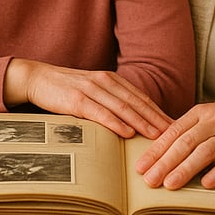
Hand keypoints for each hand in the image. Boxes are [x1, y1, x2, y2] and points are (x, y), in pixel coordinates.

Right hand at [4, 59, 172, 137]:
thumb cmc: (66, 90)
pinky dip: (116, 123)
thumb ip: (111, 102)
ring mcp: (92, 89)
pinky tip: (127, 132)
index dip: (160, 112)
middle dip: (158, 119)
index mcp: (112, 80)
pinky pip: (101, 112)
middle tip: (176, 135)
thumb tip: (133, 122)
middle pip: (138, 103)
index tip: (176, 127)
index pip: (142, 98)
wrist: (37, 78)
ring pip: (123, 108)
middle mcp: (106, 82)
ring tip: (158, 137)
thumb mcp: (93, 92)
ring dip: (143, 123)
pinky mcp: (76, 99)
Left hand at [135, 94, 214, 189]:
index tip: (141, 166)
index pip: (173, 131)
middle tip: (149, 180)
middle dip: (165, 162)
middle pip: (186, 142)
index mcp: (202, 112)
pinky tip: (207, 184)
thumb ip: (190, 131)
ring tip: (170, 184)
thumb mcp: (211, 116)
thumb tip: (161, 152)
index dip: (156, 150)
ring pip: (206, 150)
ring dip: (186, 168)